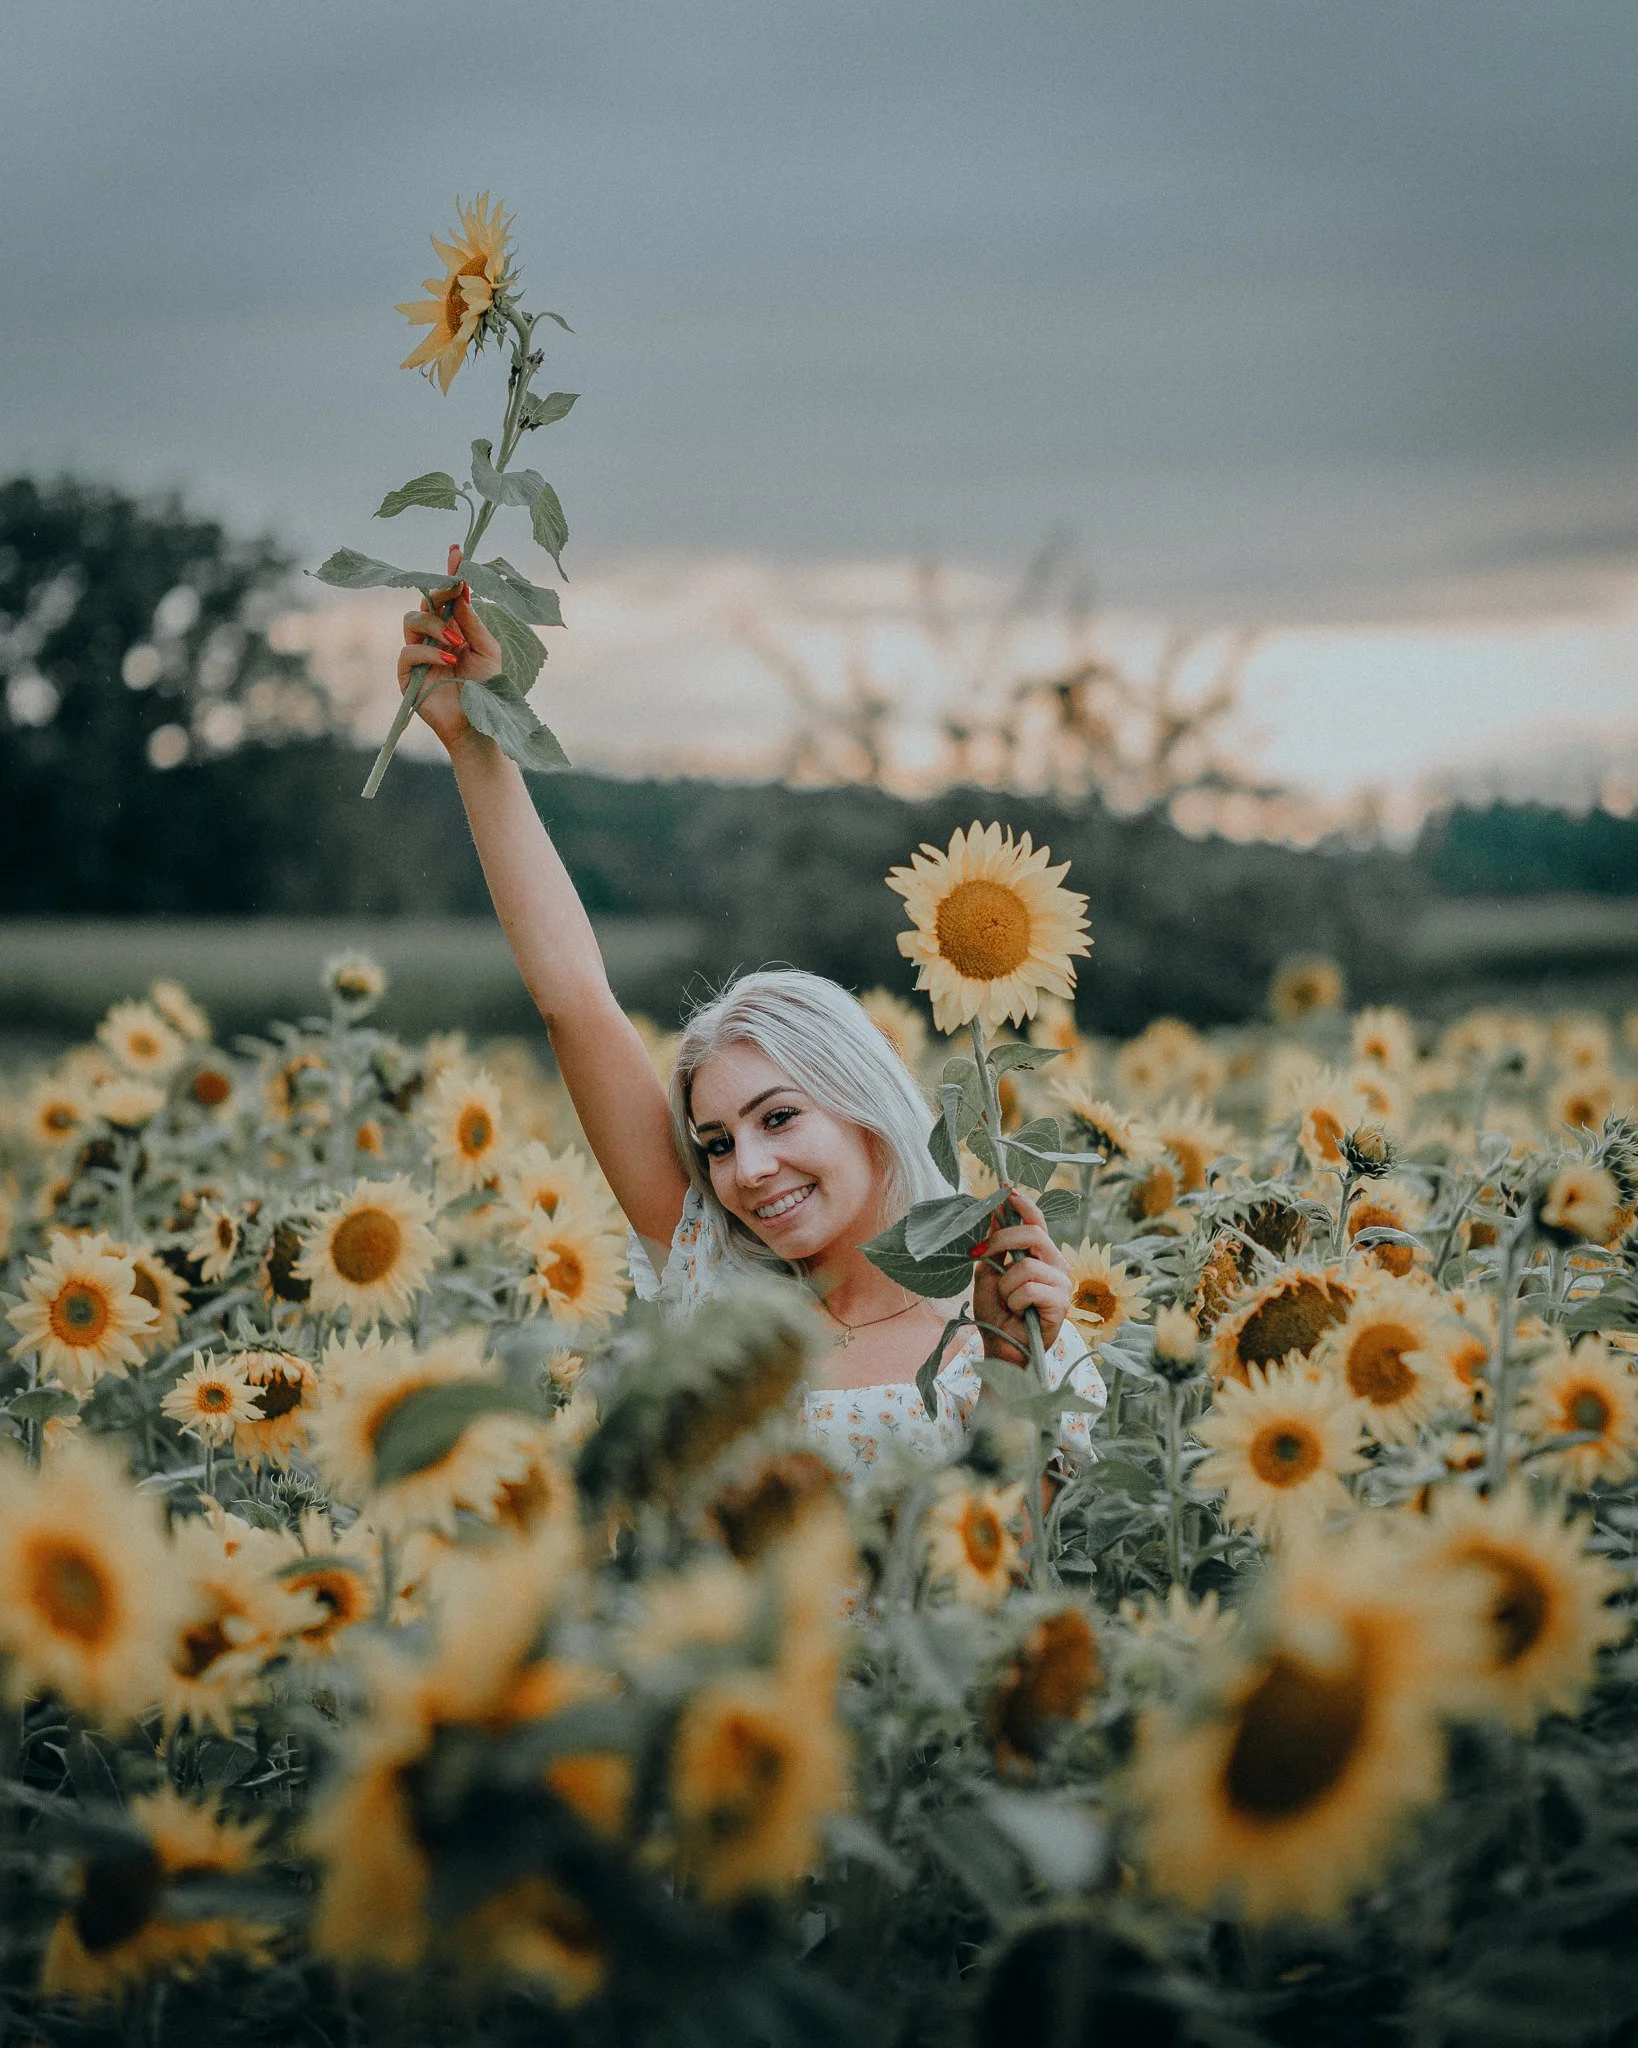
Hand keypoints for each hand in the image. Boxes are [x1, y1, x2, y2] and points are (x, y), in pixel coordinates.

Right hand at [396, 544, 503, 753]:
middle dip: (438, 593)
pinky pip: (408, 650)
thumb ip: (473, 623)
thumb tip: (462, 593)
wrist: (479, 724)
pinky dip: (429, 652)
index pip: (448, 596)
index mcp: (455, 628)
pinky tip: (449, 661)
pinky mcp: (407, 674)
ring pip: (412, 619)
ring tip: (457, 643)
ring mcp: (418, 653)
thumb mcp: (488, 651)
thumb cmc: (487, 690)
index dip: (450, 574)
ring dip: (435, 625)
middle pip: (425, 601)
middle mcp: (434, 636)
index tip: (457, 552)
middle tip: (454, 591)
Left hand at [971, 1184, 1070, 1365]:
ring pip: (1025, 1267)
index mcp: (1039, 1255)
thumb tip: (995, 1211)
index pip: (1036, 1220)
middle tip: (977, 1253)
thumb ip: (994, 1246)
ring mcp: (1062, 1283)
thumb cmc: (997, 1314)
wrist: (1002, 1350)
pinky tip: (1017, 1313)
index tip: (1004, 1189)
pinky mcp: (1061, 1304)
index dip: (1022, 1203)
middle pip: (1032, 1234)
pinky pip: (1029, 1289)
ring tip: (1007, 1302)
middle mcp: (1055, 1264)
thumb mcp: (988, 1274)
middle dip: (1000, 1240)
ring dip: (1004, 1287)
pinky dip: (1014, 1302)